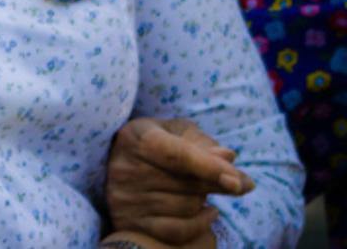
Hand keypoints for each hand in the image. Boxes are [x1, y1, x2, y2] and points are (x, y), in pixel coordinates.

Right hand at [105, 117, 249, 246]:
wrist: (123, 162)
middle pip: (187, 184)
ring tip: (202, 191)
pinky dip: (201, 224)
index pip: (176, 156)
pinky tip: (209, 212)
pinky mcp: (129, 221)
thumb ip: (203, 143)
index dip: (209, 167)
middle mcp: (125, 168)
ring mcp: (125, 197)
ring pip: (187, 207)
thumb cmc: (159, 143)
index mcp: (136, 138)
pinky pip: (177, 230)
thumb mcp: (177, 132)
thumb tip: (229, 157)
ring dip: (204, 200)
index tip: (238, 181)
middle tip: (237, 183)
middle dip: (216, 183)